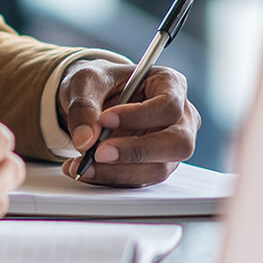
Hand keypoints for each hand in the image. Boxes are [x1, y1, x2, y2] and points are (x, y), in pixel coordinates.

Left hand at [57, 57, 199, 186]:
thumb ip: (83, 107)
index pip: (168, 105)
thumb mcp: (84, 82)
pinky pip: (139, 181)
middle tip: (99, 152)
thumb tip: (85, 140)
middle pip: (177, 143)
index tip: (105, 119)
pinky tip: (86, 170)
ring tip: (84, 165)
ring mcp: (169, 146)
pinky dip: (110, 178)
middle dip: (136, 151)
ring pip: (159, 169)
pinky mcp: (153, 165)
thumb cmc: (98, 83)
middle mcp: (179, 117)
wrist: (91, 100)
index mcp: (170, 84)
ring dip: (119, 172)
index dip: (139, 116)